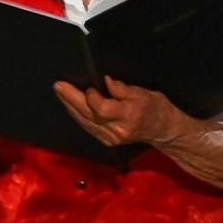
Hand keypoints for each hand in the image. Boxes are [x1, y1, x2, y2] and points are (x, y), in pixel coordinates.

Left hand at [54, 76, 181, 146]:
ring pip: (85, 122)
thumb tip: (105, 81)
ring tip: (60, 93)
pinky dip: (78, 117)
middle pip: (89, 115)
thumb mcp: (145, 93)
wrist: (164, 130)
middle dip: (72, 99)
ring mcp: (110, 138)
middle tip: (59, 85)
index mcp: (129, 115)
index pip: (102, 108)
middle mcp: (117, 130)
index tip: (88, 86)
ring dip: (70, 107)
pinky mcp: (107, 141)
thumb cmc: (156, 108)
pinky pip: (88, 128)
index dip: (91, 97)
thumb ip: (123, 89)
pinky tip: (71, 107)